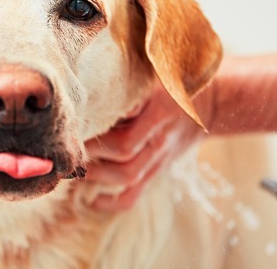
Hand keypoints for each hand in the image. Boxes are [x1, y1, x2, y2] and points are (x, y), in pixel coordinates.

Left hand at [84, 80, 205, 210]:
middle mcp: (160, 134)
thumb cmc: (173, 82)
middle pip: (124, 150)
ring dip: (95, 174)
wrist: (210, 104)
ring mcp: (159, 156)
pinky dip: (112, 203)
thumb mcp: (156, 72)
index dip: (98, 125)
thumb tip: (93, 80)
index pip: (126, 117)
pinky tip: (91, 200)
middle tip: (66, 144)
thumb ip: (130, 78)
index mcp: (159, 106)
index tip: (74, 122)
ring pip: (127, 176)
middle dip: (91, 150)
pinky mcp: (157, 171)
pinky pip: (136, 195)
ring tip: (73, 165)